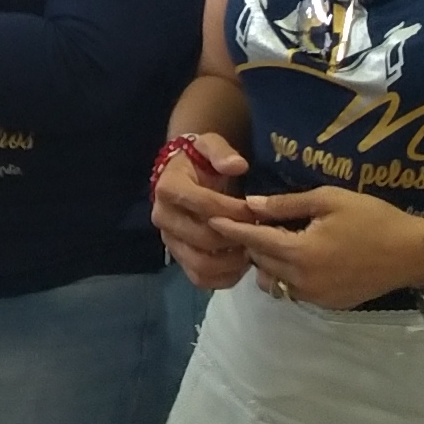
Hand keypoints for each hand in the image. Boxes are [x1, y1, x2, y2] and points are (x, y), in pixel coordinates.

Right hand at [150, 131, 260, 288]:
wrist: (185, 174)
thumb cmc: (201, 159)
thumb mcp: (210, 144)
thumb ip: (222, 152)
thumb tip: (238, 165)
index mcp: (168, 188)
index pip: (204, 205)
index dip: (235, 210)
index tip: (257, 210)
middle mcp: (163, 217)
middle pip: (203, 238)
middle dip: (237, 237)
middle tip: (261, 233)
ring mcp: (169, 240)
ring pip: (200, 265)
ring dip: (232, 262)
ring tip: (252, 249)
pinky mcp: (178, 257)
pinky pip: (200, 278)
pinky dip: (224, 277)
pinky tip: (242, 264)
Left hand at [229, 183, 423, 307]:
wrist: (413, 253)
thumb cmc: (373, 218)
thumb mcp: (329, 200)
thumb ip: (286, 205)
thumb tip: (252, 205)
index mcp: (300, 252)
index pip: (253, 241)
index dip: (231, 229)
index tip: (211, 220)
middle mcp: (302, 280)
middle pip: (260, 263)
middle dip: (251, 245)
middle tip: (252, 224)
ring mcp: (315, 296)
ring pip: (274, 282)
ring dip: (268, 264)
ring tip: (278, 242)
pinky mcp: (328, 304)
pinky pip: (294, 292)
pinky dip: (288, 276)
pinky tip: (300, 257)